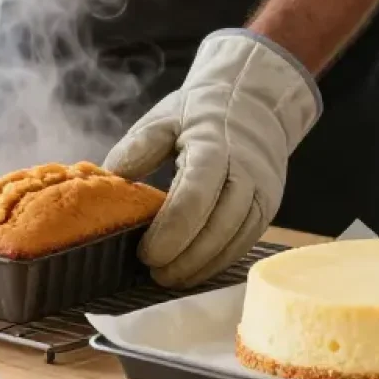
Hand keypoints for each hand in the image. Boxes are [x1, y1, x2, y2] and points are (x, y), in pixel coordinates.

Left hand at [103, 30, 320, 287]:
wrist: (255, 102)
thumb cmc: (201, 112)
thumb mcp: (166, 118)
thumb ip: (139, 147)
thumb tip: (111, 178)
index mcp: (215, 146)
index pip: (195, 195)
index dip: (171, 230)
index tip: (145, 253)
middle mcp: (246, 171)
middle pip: (219, 225)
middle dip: (186, 257)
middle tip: (154, 274)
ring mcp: (263, 191)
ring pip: (236, 239)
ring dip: (203, 265)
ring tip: (170, 277)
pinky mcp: (268, 206)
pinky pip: (246, 241)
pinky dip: (220, 260)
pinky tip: (195, 269)